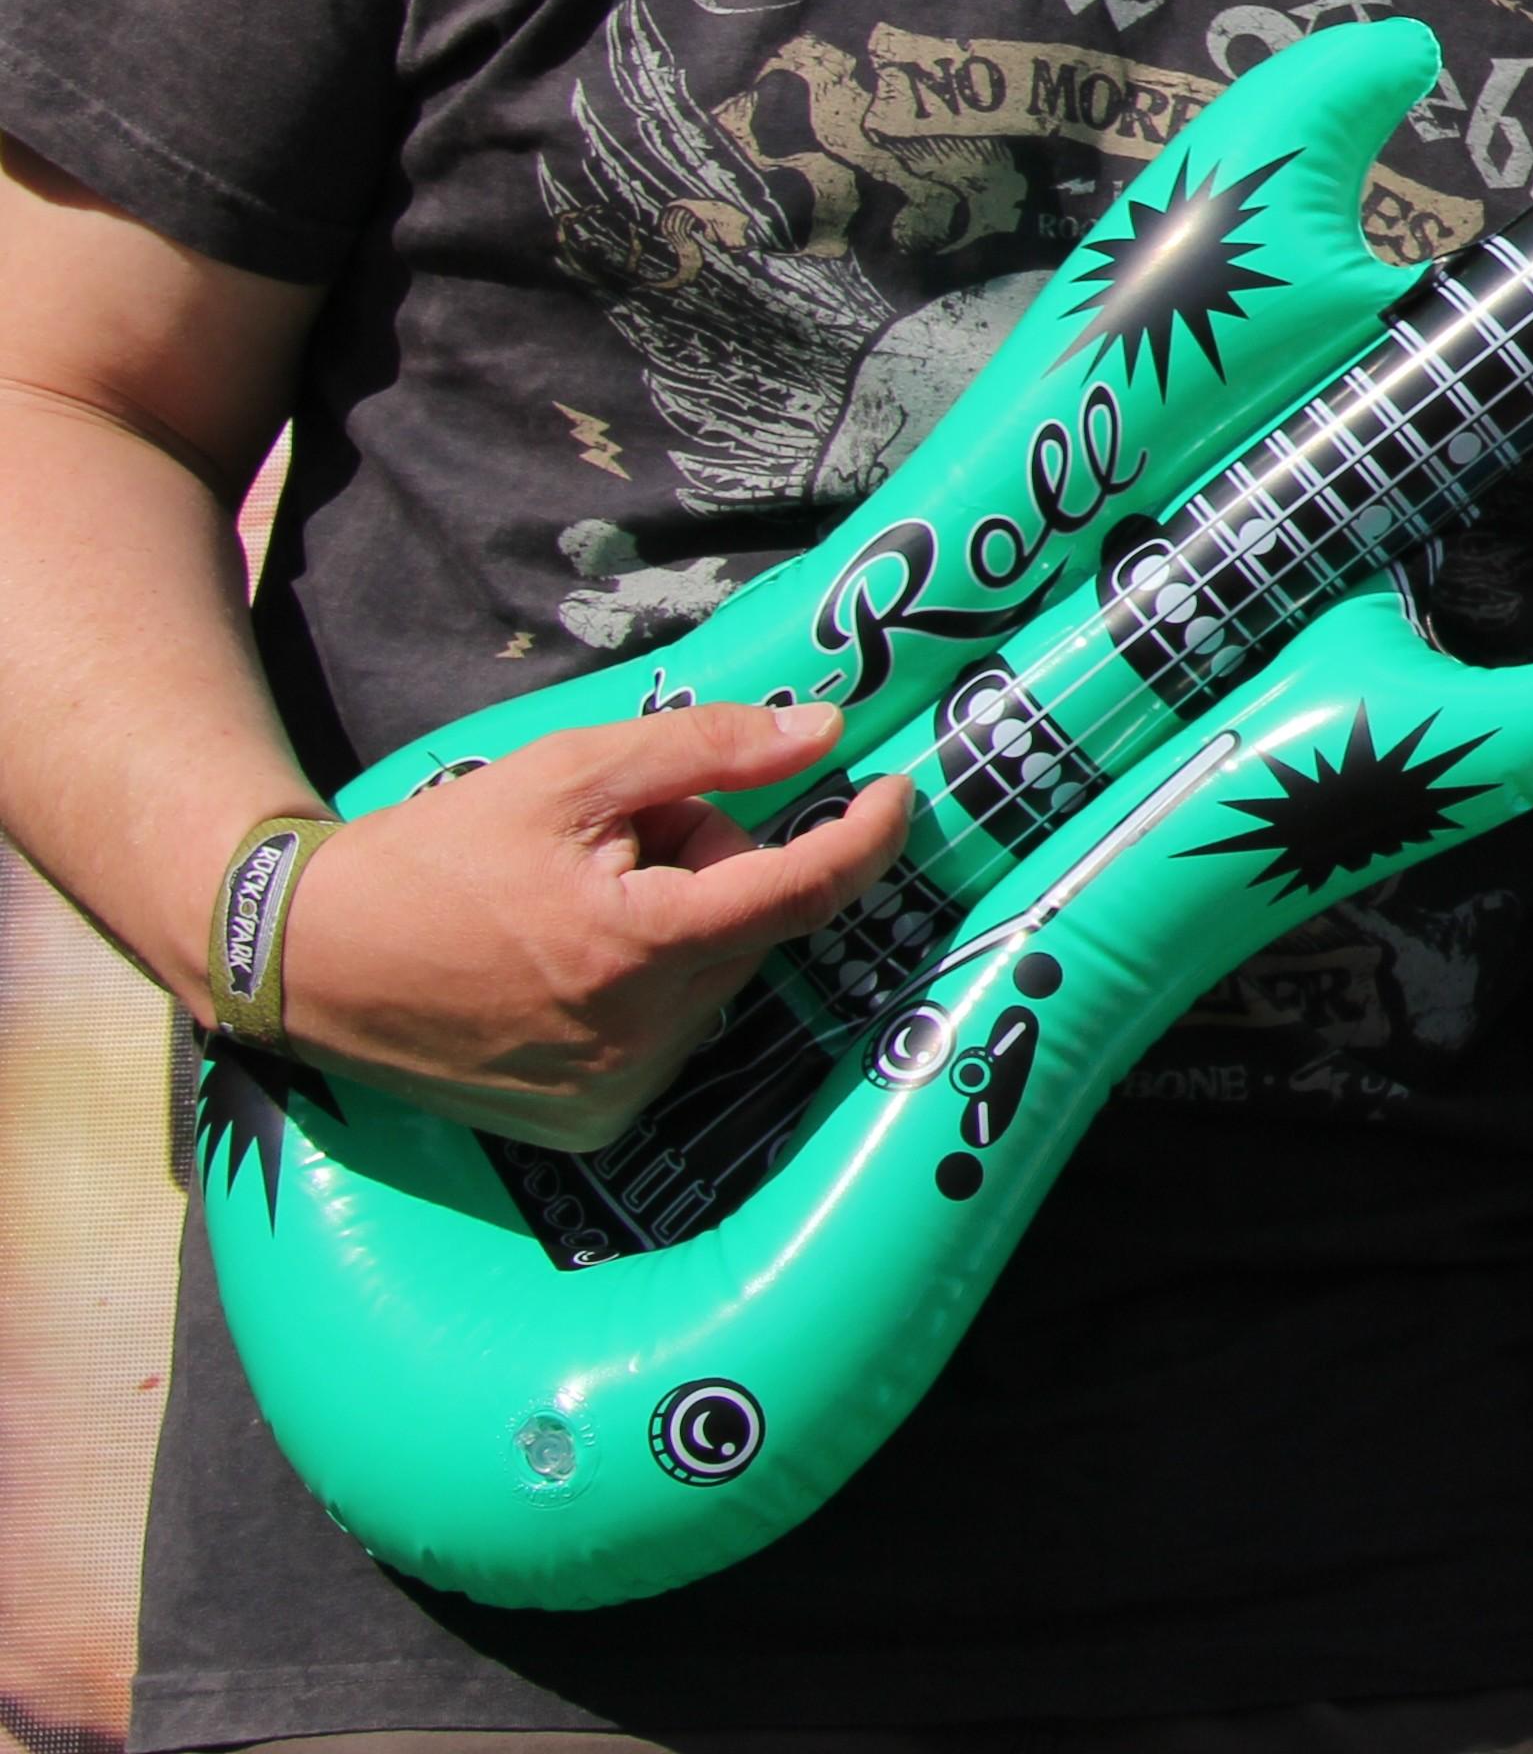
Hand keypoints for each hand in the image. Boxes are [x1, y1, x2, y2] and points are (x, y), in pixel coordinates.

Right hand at [289, 700, 915, 1148]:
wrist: (307, 958)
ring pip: (710, 981)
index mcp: (640, 947)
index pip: (803, 891)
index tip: (897, 792)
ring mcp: (616, 1093)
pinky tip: (558, 968)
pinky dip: (643, 991)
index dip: (864, 837)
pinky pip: (667, 1036)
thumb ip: (707, 750)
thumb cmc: (435, 853)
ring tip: (567, 906)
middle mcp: (641, 1038)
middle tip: (615, 840)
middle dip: (708, 866)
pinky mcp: (591, 1126)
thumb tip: (824, 733)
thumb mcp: (567, 772)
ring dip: (674, 930)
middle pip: (745, 925)